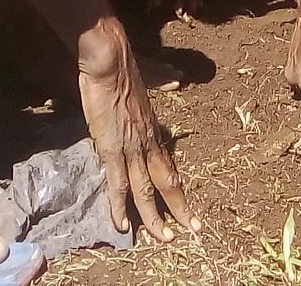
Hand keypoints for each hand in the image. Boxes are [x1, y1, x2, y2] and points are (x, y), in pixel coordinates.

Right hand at [75, 20, 197, 241]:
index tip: (189, 208)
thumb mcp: (150, 78)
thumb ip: (164, 81)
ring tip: (164, 238)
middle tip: (190, 230)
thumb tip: (178, 79)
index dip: (179, 190)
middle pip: (166, 183)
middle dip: (178, 209)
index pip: (170, 168)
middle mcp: (148, 143)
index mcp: (154, 131)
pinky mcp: (111, 149)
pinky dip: (120, 206)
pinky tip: (123, 224)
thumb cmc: (125, 69)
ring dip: (153, 217)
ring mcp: (130, 148)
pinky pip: (117, 183)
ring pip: (144, 190)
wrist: (110, 62)